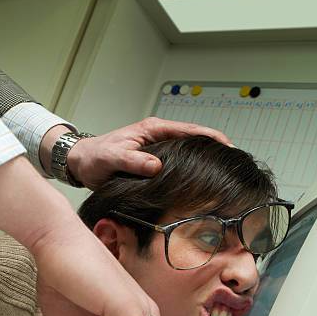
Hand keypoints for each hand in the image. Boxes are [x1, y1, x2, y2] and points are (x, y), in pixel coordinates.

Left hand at [67, 117, 232, 188]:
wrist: (81, 163)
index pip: (190, 130)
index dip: (212, 137)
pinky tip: (198, 185)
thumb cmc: (95, 156)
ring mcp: (157, 151)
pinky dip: (190, 173)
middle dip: (215, 150)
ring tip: (224, 175)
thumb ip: (133, 161)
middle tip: (235, 164)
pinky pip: (177, 167)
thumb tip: (156, 166)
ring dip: (205, 163)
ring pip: (188, 155)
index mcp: (154, 129)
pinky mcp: (153, 165)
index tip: (230, 146)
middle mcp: (159, 138)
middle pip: (195, 141)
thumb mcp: (113, 158)